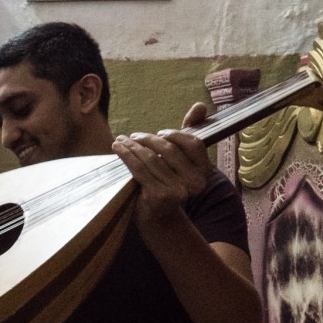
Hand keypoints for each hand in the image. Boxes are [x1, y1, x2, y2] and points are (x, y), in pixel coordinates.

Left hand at [112, 102, 213, 235]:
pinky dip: (126, 155)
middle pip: (169, 150)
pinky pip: (139, 169)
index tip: (159, 133)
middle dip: (148, 139)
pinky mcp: (158, 195)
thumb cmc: (168, 183)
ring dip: (132, 146)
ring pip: (151, 158)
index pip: (192, 144)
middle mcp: (195, 182)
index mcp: (205, 172)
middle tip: (133, 136)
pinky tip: (117, 148)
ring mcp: (177, 190)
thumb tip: (200, 105)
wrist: (158, 217)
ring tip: (121, 140)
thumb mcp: (181, 160)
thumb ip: (190, 133)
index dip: (175, 134)